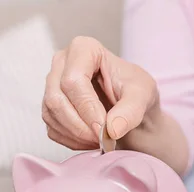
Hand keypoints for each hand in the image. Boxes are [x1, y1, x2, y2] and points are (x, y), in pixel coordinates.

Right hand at [42, 36, 159, 149]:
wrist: (131, 107)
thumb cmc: (136, 92)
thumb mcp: (143, 95)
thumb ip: (131, 111)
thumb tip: (111, 129)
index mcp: (83, 49)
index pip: (73, 80)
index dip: (87, 108)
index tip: (105, 128)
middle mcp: (62, 63)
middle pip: (57, 99)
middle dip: (80, 126)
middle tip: (103, 139)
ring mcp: (52, 86)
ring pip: (51, 115)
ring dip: (77, 135)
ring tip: (101, 140)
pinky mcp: (49, 108)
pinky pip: (52, 129)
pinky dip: (72, 141)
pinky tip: (91, 140)